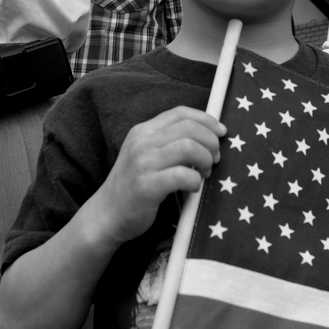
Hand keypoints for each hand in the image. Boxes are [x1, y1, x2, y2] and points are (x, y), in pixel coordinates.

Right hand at [91, 105, 225, 244]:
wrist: (107, 215)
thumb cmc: (134, 186)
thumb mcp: (146, 155)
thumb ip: (169, 142)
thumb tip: (209, 135)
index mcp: (143, 131)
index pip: (180, 112)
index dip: (207, 120)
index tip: (221, 132)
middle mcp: (141, 142)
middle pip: (189, 127)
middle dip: (211, 142)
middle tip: (214, 159)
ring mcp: (142, 163)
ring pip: (188, 147)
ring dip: (205, 160)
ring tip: (204, 173)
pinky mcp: (146, 186)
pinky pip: (182, 175)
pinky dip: (195, 181)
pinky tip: (192, 188)